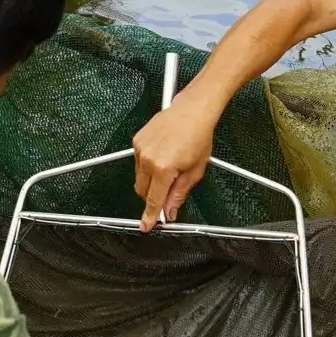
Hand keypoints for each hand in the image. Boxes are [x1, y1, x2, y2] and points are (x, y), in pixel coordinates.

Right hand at [132, 99, 216, 229]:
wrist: (193, 110)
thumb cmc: (198, 135)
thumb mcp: (195, 170)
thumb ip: (179, 193)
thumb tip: (170, 210)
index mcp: (163, 169)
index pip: (153, 200)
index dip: (150, 216)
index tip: (146, 226)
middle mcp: (147, 159)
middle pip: (142, 191)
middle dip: (153, 196)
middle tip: (168, 191)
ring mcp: (140, 149)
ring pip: (139, 177)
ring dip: (150, 180)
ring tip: (170, 166)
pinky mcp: (137, 140)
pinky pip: (138, 162)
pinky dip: (147, 165)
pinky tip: (163, 156)